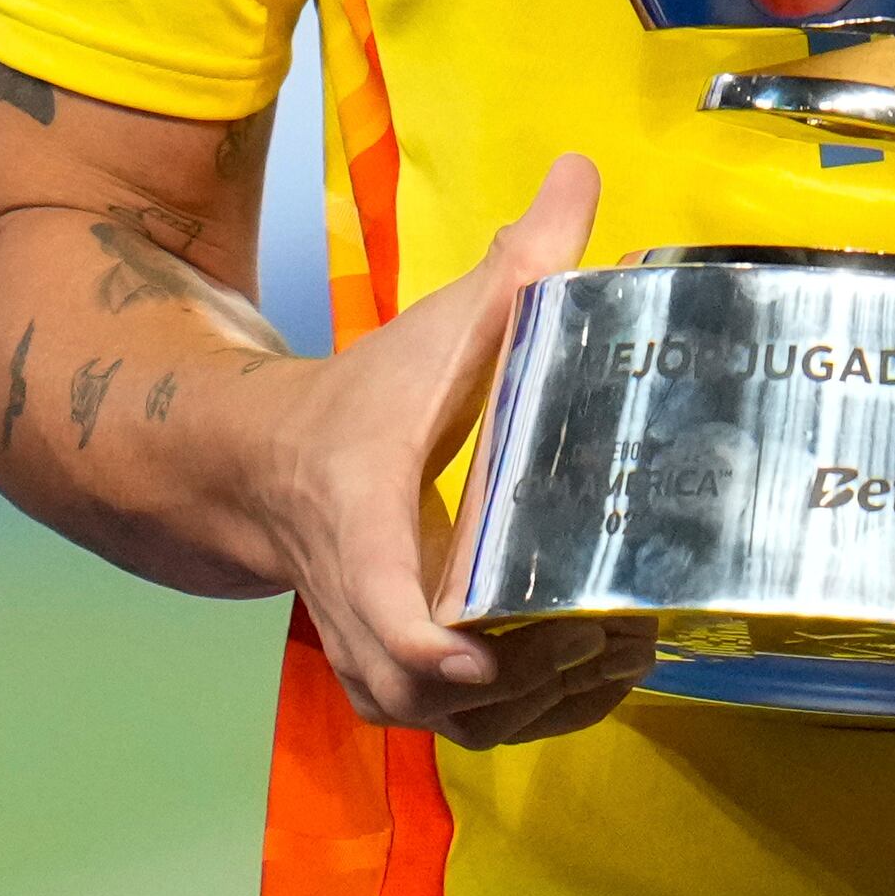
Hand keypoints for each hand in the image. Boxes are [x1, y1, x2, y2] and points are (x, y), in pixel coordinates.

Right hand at [240, 152, 653, 747]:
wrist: (272, 464)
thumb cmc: (366, 399)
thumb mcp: (441, 324)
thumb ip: (520, 256)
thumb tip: (582, 167)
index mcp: (363, 527)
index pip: (394, 625)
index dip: (449, 655)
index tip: (506, 647)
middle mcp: (363, 609)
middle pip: (437, 696)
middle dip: (532, 682)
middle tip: (617, 629)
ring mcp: (379, 654)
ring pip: (455, 726)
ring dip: (541, 708)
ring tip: (622, 651)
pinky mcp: (404, 676)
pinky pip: (464, 728)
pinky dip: (532, 718)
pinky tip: (597, 677)